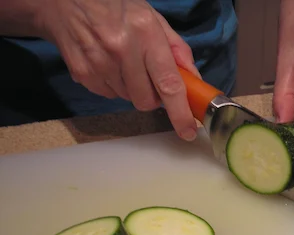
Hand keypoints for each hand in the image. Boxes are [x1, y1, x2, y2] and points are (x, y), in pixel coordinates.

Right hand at [36, 0, 199, 140]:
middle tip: (149, 78)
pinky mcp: (82, 73)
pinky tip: (108, 65)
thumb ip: (177, 49)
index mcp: (146, 33)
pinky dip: (113, 86)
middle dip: (154, 97)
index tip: (188, 130)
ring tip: (125, 64)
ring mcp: (99, 63)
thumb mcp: (153, 19)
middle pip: (147, 100)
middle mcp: (122, 49)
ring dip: (132, 89)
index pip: (168, 83)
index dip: (180, 112)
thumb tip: (194, 80)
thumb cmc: (117, 8)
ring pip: (128, 99)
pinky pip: (108, 95)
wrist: (66, 3)